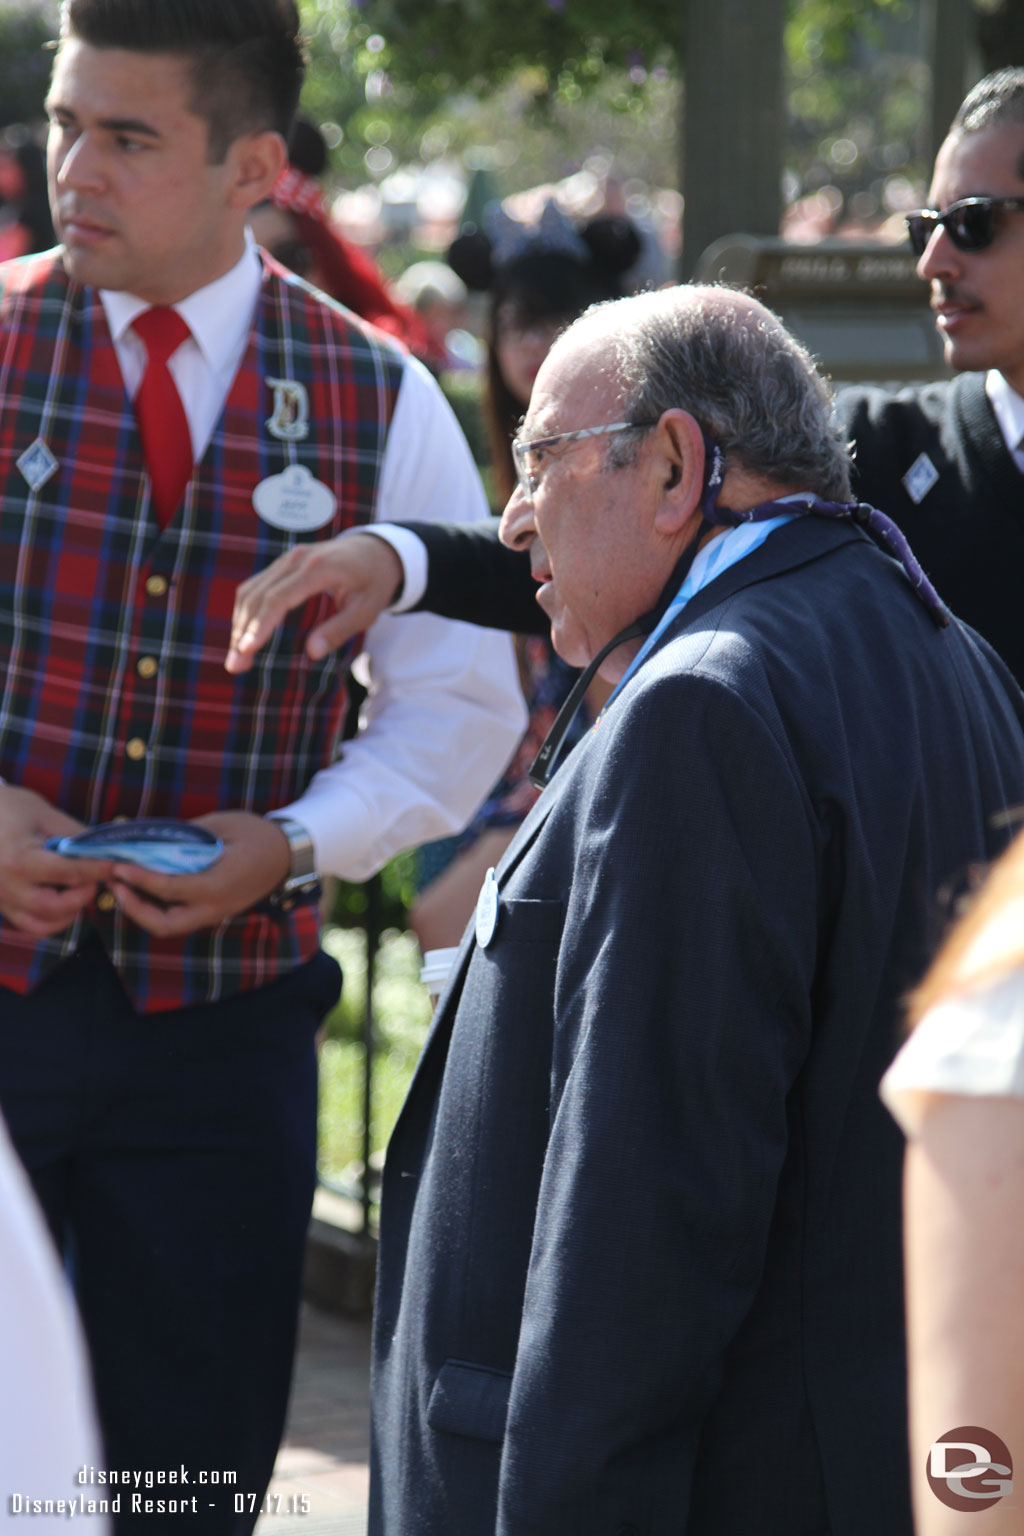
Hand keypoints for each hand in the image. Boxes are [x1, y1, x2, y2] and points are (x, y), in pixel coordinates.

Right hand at [0, 786, 114, 936]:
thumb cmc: (6, 807)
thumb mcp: (43, 814)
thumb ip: (74, 835)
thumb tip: (103, 850)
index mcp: (19, 860)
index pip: (69, 873)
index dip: (99, 870)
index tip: (117, 866)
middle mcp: (7, 887)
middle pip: (55, 908)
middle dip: (83, 896)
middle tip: (95, 878)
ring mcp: (1, 899)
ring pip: (41, 925)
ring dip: (68, 913)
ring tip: (78, 890)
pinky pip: (28, 924)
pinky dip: (50, 919)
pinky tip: (61, 900)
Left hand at [107, 812, 291, 937]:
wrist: (290, 854)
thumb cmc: (257, 834)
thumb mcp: (221, 824)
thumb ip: (185, 834)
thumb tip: (149, 838)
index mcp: (218, 885)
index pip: (169, 889)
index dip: (139, 879)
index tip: (118, 866)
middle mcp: (215, 907)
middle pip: (164, 925)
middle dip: (134, 909)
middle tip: (114, 884)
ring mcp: (215, 913)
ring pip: (169, 926)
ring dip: (142, 911)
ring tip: (123, 886)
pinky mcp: (214, 911)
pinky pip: (179, 918)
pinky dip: (156, 907)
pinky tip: (144, 888)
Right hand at [225, 532, 404, 674]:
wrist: (375, 551)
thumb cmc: (373, 583)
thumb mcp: (366, 610)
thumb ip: (339, 630)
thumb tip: (311, 652)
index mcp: (318, 569)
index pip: (278, 598)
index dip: (260, 625)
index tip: (247, 649)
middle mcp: (296, 559)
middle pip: (258, 596)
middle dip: (243, 632)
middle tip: (235, 666)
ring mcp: (286, 559)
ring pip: (251, 591)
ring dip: (240, 624)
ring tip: (237, 657)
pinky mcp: (282, 564)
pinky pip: (255, 587)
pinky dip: (246, 612)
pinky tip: (244, 635)